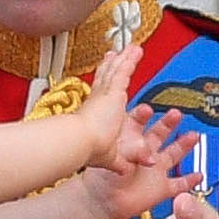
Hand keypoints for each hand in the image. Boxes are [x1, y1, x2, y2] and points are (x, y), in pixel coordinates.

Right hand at [74, 44, 142, 168]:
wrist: (82, 143)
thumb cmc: (90, 150)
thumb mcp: (110, 157)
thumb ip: (120, 163)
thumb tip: (125, 171)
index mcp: (95, 114)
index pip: (101, 95)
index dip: (103, 85)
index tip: (106, 79)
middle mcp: (99, 100)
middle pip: (107, 77)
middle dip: (111, 65)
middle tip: (113, 54)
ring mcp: (106, 94)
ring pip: (116, 71)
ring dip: (124, 58)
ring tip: (132, 47)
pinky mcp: (113, 91)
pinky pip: (124, 71)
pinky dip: (130, 60)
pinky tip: (137, 50)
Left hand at [80, 103, 196, 218]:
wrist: (102, 203)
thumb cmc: (101, 178)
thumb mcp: (115, 154)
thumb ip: (128, 143)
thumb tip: (136, 130)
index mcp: (130, 142)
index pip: (139, 122)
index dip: (144, 114)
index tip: (148, 109)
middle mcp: (145, 153)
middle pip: (160, 133)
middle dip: (169, 123)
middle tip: (176, 114)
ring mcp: (155, 171)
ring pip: (174, 154)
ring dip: (184, 145)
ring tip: (194, 136)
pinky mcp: (161, 189)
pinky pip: (179, 184)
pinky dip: (190, 181)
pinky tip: (199, 175)